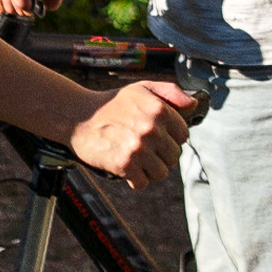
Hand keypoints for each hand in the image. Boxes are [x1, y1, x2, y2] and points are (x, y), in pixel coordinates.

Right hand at [68, 78, 197, 189]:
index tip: (158, 136)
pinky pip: (142, 183)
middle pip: (174, 156)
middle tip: (144, 148)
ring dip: (150, 169)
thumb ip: (171, 92)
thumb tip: (194, 104)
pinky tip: (127, 167)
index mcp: (160, 110)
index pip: (183, 135)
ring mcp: (139, 149)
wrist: (78, 117)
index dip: (171, 137)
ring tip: (136, 158)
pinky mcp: (124, 165)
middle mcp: (152, 129)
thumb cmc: (111, 103)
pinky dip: (135, 179)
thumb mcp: (142, 88)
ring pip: (161, 173)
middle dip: (161, 154)